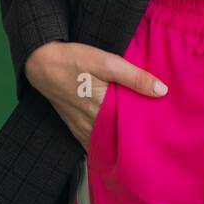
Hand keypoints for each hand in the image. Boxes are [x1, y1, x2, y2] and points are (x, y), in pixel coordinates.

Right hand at [23, 41, 168, 149]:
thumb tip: (161, 91)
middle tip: (153, 138)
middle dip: (134, 140)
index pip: (130, 129)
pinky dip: (102, 143)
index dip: (146, 131)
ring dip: (118, 143)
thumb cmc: (73, 60)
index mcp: (103, 109)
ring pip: (104, 143)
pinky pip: (90, 141)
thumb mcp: (107, 62)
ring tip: (137, 142)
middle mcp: (91, 123)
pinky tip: (112, 141)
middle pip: (118, 138)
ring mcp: (80, 126)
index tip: (161, 131)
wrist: (41, 62)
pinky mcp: (73, 124)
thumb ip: (134, 77)